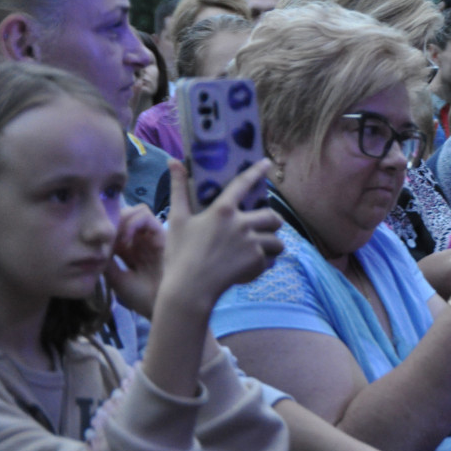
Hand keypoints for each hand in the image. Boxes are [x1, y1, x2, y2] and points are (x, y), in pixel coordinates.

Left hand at [104, 204, 165, 317]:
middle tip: (104, 237)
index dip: (104, 227)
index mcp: (129, 249)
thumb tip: (93, 244)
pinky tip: (126, 239)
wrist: (162, 307)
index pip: (115, 226)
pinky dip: (132, 223)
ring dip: (122, 220)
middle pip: (126, 214)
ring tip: (116, 239)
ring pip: (136, 210)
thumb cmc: (142, 297)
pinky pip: (146, 216)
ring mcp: (151, 235)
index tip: (93, 240)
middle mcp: (141, 239)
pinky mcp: (161, 233)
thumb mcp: (116, 278)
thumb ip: (106, 260)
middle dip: (112, 220)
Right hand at [164, 159, 284, 303]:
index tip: (267, 163)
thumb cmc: (180, 254)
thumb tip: (173, 161)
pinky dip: (264, 264)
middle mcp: (242, 224)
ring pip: (276, 241)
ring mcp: (252, 244)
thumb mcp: (177, 219)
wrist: (190, 289)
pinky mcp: (257, 263)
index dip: (257, 171)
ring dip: (272, 244)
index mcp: (222, 210)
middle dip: (272, 222)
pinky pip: (269, 260)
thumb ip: (179, 189)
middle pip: (272, 216)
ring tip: (261, 250)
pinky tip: (250, 268)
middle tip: (264, 227)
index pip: (243, 184)